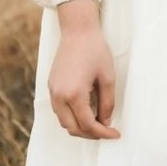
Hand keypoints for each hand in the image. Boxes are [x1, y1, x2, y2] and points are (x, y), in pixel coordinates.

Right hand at [48, 0, 120, 138]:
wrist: (77, 30)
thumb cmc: (95, 50)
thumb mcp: (108, 77)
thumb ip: (107, 103)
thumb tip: (106, 122)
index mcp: (74, 94)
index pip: (88, 125)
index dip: (103, 133)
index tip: (115, 134)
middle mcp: (59, 96)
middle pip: (73, 128)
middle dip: (91, 134)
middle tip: (107, 131)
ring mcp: (52, 91)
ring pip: (64, 122)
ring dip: (80, 127)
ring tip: (98, 124)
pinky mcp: (51, 86)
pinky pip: (59, 111)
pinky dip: (71, 117)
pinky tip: (86, 113)